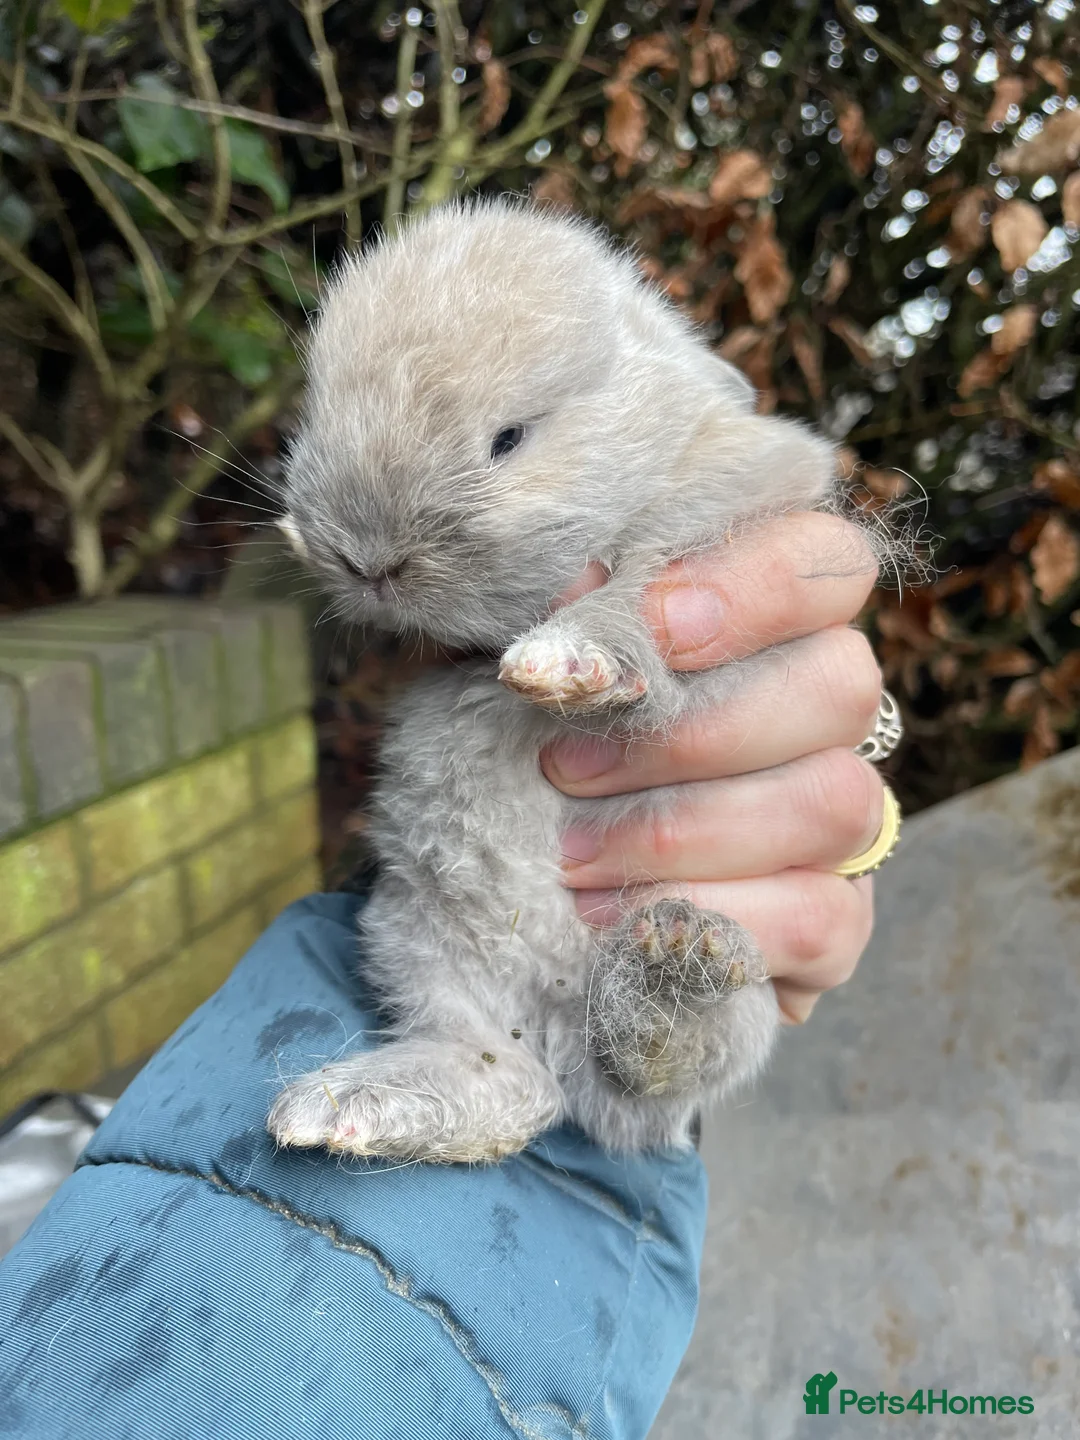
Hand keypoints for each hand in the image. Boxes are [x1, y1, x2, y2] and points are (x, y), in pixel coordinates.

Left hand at [543, 511, 883, 1025]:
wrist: (498, 895)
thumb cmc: (516, 757)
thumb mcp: (518, 677)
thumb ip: (558, 631)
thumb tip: (578, 621)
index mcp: (766, 622)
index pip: (823, 561)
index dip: (751, 586)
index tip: (649, 628)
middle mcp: (824, 714)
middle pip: (841, 684)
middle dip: (691, 732)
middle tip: (563, 768)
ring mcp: (844, 825)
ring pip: (834, 802)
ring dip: (684, 831)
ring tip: (571, 855)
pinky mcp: (835, 927)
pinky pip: (818, 918)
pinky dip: (708, 919)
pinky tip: (617, 925)